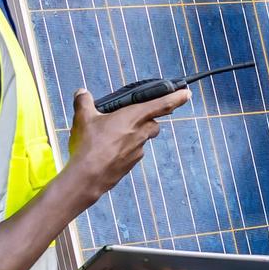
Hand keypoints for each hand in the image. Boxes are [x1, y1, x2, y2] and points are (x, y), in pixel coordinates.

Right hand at [64, 87, 190, 201]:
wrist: (87, 177)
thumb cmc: (89, 145)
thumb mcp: (83, 118)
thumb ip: (84, 102)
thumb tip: (81, 92)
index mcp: (134, 117)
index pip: (162, 104)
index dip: (176, 97)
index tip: (187, 94)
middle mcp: (140, 133)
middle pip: (154, 124)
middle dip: (148, 119)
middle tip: (132, 117)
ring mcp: (138, 151)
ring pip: (143, 139)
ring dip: (134, 135)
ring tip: (112, 135)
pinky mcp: (131, 164)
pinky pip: (133, 153)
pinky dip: (125, 149)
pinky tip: (108, 151)